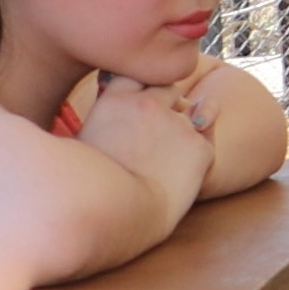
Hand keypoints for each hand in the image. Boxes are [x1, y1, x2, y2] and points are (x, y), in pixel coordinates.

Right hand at [73, 65, 219, 223]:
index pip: (138, 74)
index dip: (142, 88)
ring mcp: (179, 123)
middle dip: (167, 103)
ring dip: (188, 124)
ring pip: (195, 110)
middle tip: (156, 132)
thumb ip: (102, 114)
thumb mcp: (81, 139)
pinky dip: (200, 154)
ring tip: (171, 153)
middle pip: (169, 87)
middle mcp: (150, 102)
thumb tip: (105, 95)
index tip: (139, 104)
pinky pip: (207, 142)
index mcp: (117, 97)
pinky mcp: (201, 147)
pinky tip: (185, 171)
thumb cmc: (87, 185)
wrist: (113, 215)